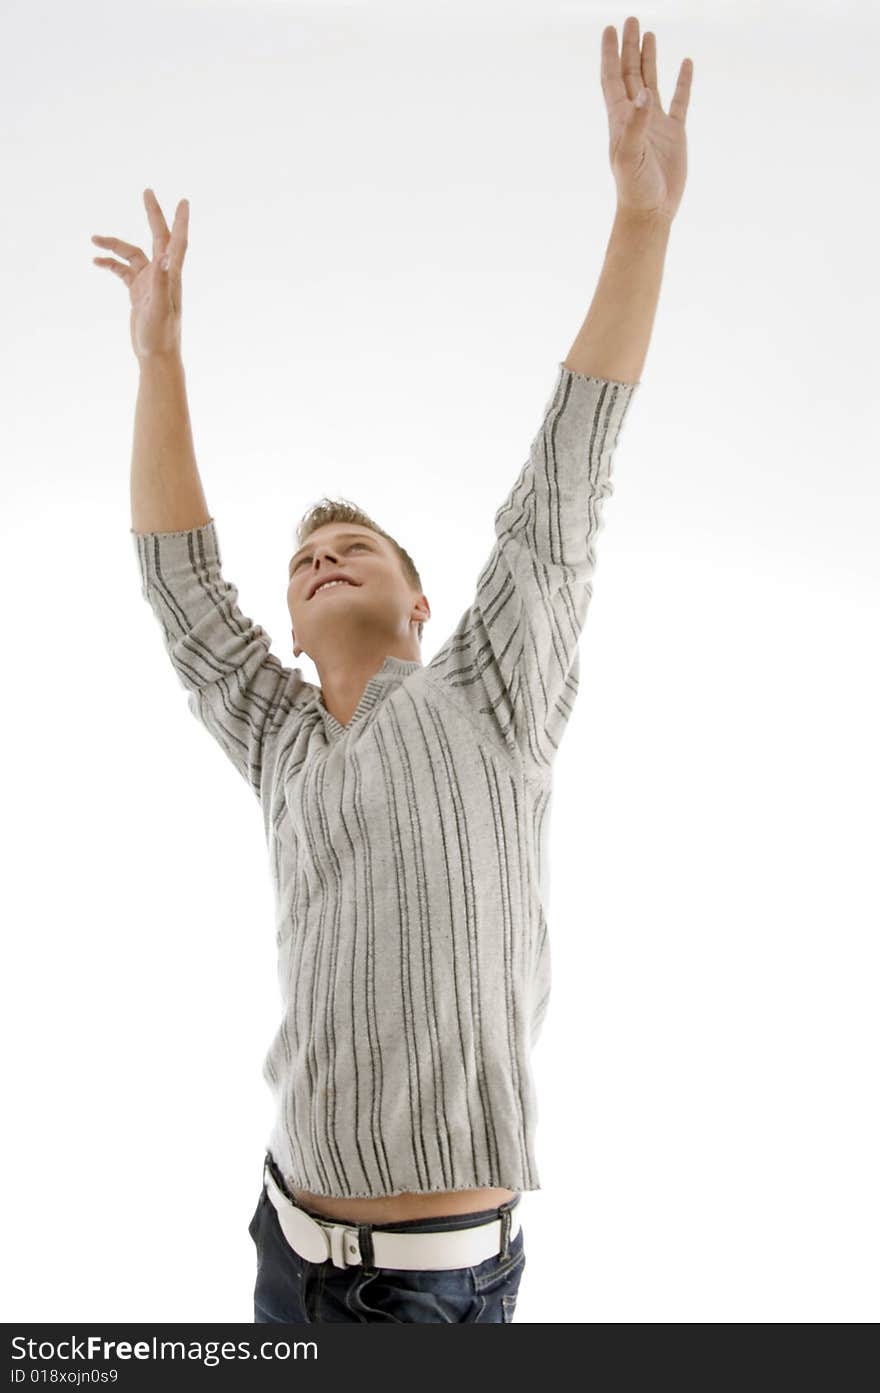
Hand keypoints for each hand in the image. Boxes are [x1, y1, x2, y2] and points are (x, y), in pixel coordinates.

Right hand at [92, 189, 188, 360]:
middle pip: (158, 237)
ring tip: (93, 239)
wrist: (155, 355)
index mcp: (171, 275)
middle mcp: (162, 274)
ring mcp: (149, 282)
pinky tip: (96, 261)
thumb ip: (161, 281)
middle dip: (153, 214)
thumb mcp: (160, 307)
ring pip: (132, 254)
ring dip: (114, 245)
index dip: (180, 221)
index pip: (177, 242)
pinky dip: (110, 264)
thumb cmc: (160, 334)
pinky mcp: (138, 292)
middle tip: (147, 191)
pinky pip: (123, 271)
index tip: (183, 201)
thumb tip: (164, 258)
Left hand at [601, 17, 692, 223]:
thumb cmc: (634, 188)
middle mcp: (636, 116)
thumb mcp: (629, 155)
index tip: (610, 29)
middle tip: (631, 19)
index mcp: (620, 119)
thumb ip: (635, 124)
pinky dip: (682, 82)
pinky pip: (679, 101)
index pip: (612, 78)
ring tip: (649, 33)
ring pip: (651, 82)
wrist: (651, 211)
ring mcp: (655, 124)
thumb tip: (642, 93)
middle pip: (630, 73)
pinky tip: (685, 63)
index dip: (610, 54)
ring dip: (649, 58)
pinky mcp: (674, 134)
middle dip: (629, 47)